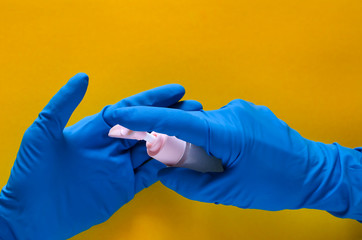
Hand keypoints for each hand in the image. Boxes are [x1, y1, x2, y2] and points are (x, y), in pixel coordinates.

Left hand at [0, 73, 201, 239]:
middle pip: (147, 127)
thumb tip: (82, 77)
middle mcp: (111, 146)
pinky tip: (181, 156)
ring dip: (174, 139)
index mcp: (96, 130)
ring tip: (196, 130)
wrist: (32, 216)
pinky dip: (166, 166)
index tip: (175, 91)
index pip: (131, 110)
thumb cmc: (32, 173)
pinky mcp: (124, 188)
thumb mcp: (43, 134)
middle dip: (171, 117)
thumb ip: (62, 105)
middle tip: (195, 108)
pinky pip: (150, 174)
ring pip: (153, 149)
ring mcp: (119, 168)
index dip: (153, 100)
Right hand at [107, 98, 361, 219]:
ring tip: (222, 163)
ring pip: (204, 123)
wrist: (315, 172)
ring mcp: (242, 109)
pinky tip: (233, 155)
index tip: (120, 114)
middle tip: (189, 164)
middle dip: (180, 142)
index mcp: (226, 133)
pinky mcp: (248, 110)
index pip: (176, 120)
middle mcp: (232, 113)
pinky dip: (215, 137)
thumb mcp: (228, 191)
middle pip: (188, 123)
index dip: (144, 117)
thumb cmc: (276, 185)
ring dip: (202, 142)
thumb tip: (163, 172)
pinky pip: (219, 121)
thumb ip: (190, 181)